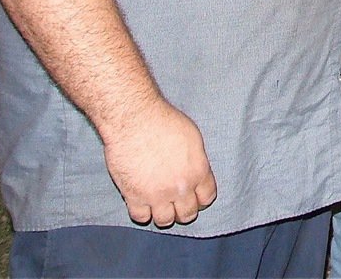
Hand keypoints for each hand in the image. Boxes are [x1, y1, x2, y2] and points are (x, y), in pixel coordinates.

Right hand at [103, 99, 217, 228]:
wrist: (135, 121)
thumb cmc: (164, 122)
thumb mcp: (193, 137)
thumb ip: (196, 161)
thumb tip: (195, 173)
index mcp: (198, 171)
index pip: (207, 197)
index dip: (202, 199)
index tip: (196, 197)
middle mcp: (180, 188)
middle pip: (187, 214)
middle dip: (184, 210)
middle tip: (177, 203)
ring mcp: (156, 195)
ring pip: (165, 220)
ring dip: (164, 214)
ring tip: (160, 204)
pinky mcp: (133, 197)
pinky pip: (140, 217)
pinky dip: (142, 212)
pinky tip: (142, 203)